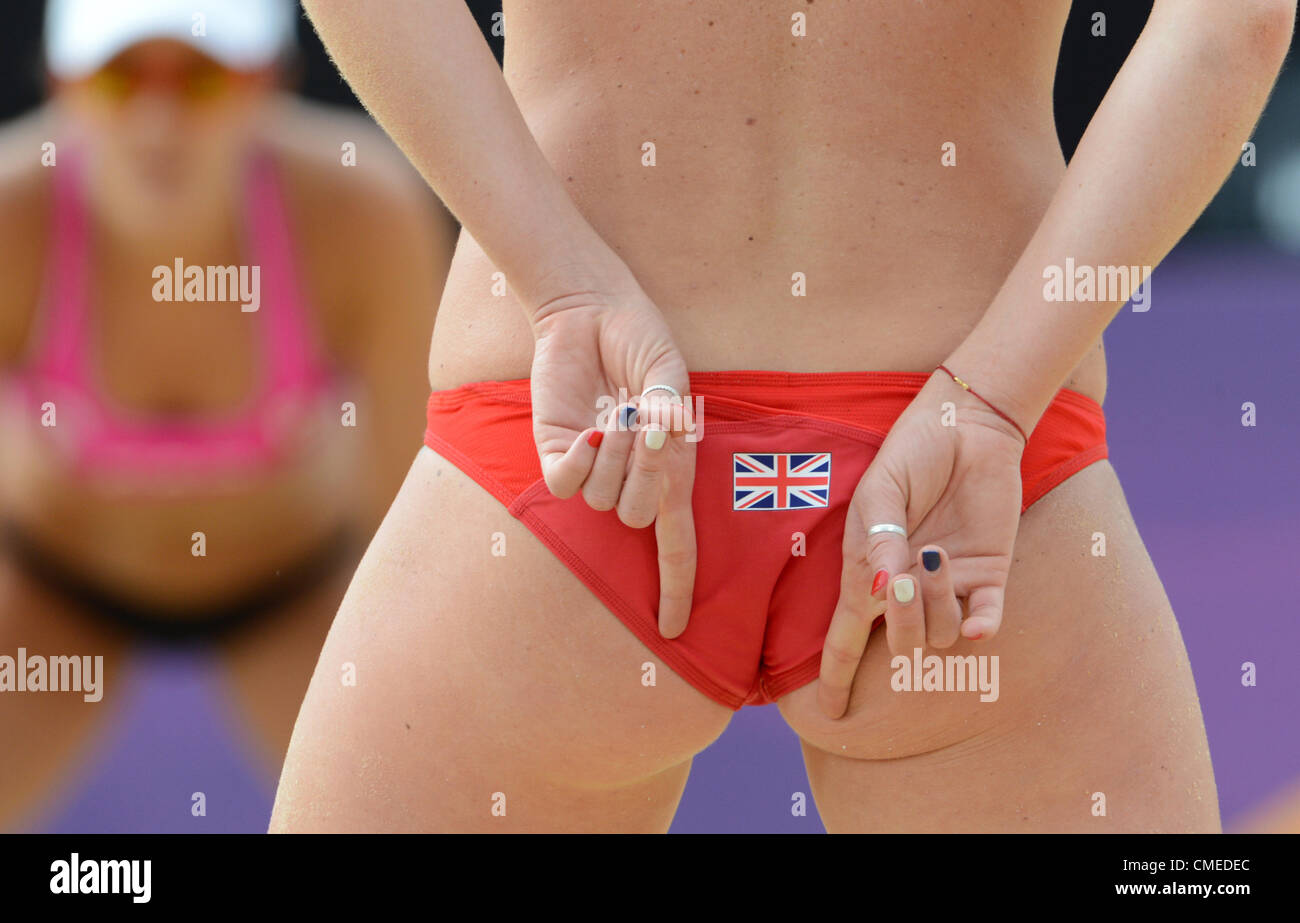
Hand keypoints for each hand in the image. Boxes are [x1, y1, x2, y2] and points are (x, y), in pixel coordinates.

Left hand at [527, 269, 696, 637]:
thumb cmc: (640, 341)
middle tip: (646, 423)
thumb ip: (672, 412)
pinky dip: (579, 461)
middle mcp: (631, 478)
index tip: (673, 630)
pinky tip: (587, 429)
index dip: (676, 588)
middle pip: (639, 519)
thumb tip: (659, 440)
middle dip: (647, 476)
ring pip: (603, 501)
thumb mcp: (672, 374)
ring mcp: (592, 468)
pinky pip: (567, 484)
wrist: (590, 309)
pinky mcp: (555, 452)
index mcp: (670, 469)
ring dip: (617, 455)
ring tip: (618, 411)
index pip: (676, 544)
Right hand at [817, 369, 1026, 717]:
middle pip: (898, 643)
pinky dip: (981, 627)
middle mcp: (906, 585)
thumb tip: (878, 590)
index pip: (845, 635)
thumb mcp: (881, 490)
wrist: (968, 425)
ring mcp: (949, 582)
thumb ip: (878, 538)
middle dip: (898, 624)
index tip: (830, 713)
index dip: (835, 675)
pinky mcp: (990, 573)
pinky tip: (979, 620)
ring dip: (937, 605)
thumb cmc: (912, 452)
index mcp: (867, 569)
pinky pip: (985, 620)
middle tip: (900, 581)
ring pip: (941, 634)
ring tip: (937, 553)